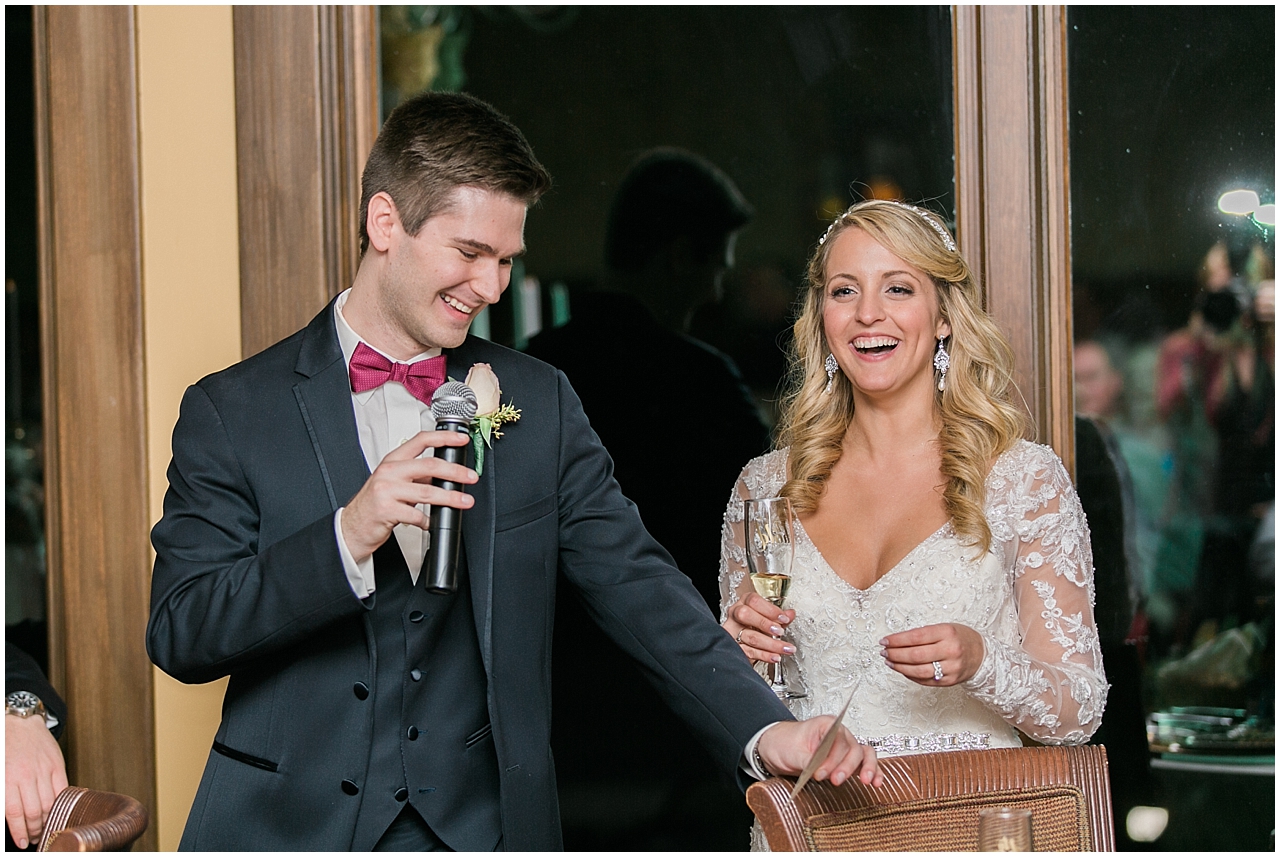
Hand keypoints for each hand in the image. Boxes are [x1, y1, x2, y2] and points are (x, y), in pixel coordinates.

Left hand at [5, 715, 67, 848]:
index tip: (22, 842)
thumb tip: (9, 816)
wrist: (18, 721)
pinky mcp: (56, 764)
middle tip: (34, 837)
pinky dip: (62, 803)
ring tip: (45, 827)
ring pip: (49, 803)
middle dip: (34, 829)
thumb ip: (5, 794)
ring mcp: (43, 770)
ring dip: (48, 820)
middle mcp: (25, 775)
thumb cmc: (4, 747)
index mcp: (7, 778)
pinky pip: (63, 789)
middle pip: (34, 811)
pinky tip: (58, 810)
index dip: (19, 831)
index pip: (15, 813)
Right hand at [341, 430, 476, 561]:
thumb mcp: (394, 482)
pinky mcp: (387, 510)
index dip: (444, 438)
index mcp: (393, 460)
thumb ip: (417, 475)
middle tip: (471, 477)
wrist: (352, 526)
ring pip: (427, 491)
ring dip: (450, 498)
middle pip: (429, 465)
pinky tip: (433, 522)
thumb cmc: (374, 503)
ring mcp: (387, 491)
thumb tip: (445, 473)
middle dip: (455, 471)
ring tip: (464, 501)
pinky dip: (429, 520)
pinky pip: (417, 516)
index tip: (461, 440)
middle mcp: (389, 472)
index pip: (420, 440)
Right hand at [722, 592, 795, 663]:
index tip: (784, 618)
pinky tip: (775, 656)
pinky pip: (750, 652)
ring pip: (751, 637)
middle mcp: (735, 615)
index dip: (770, 610)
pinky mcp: (735, 648)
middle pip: (745, 615)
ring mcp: (733, 632)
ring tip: (785, 648)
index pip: (754, 601)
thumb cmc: (754, 626)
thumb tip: (790, 614)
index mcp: (744, 603)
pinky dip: (765, 655)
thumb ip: (778, 616)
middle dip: (765, 624)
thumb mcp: (767, 618)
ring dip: (772, 644)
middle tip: (780, 632)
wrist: (742, 644)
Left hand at [757, 719, 881, 787]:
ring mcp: (843, 747)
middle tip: (835, 780)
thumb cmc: (783, 743)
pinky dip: (872, 771)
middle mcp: (838, 734)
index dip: (832, 759)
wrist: (775, 748)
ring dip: (867, 768)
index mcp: (826, 725)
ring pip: (864, 754)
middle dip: (846, 767)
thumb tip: (819, 769)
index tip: (821, 773)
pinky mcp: (844, 760)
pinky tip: (875, 781)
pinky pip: (863, 763)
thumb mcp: (792, 752)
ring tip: (866, 781)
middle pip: (853, 748)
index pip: (838, 740)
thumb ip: (808, 760)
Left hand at [880, 623, 984, 685]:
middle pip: (915, 655)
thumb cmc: (960, 638)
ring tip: (889, 662)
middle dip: (895, 654)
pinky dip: (910, 676)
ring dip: (900, 667)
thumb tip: (896, 640)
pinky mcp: (950, 681)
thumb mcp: (944, 628)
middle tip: (884, 652)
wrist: (982, 654)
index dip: (897, 640)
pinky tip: (902, 670)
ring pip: (918, 671)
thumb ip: (923, 634)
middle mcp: (950, 651)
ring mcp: (951, 668)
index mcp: (947, 633)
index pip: (916, 636)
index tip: (884, 640)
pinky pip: (925, 680)